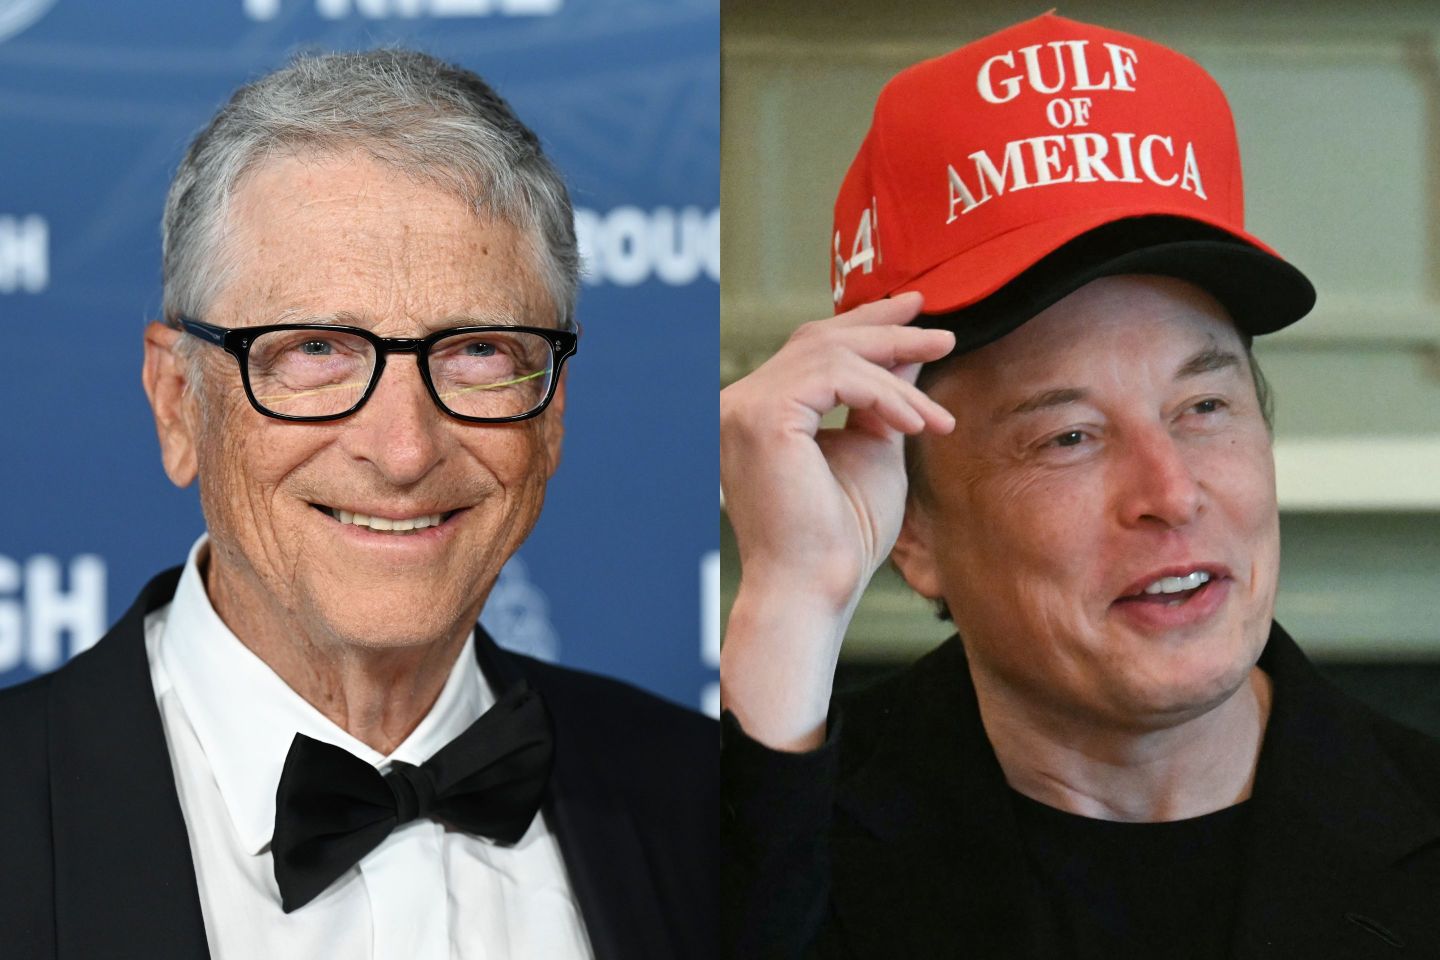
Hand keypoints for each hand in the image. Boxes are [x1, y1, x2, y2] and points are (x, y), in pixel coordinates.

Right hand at [720, 293, 955, 749]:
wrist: (814, 589)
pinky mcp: (761, 417)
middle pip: (819, 338)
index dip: (867, 324)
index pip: (812, 348)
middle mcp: (738, 403)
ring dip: (897, 376)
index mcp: (760, 411)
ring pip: (833, 354)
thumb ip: (884, 397)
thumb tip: (910, 349)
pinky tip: (917, 425)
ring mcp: (742, 407)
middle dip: (886, 330)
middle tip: (944, 333)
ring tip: (936, 416)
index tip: (917, 313)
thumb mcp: (874, 449)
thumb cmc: (839, 538)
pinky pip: (835, 378)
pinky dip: (884, 395)